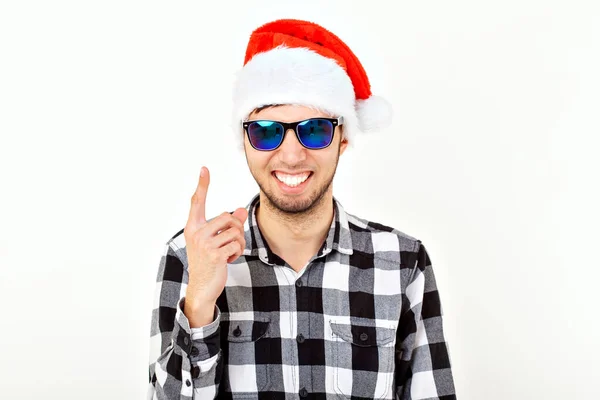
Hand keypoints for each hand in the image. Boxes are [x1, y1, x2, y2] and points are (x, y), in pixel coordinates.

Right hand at [183, 166, 247, 309]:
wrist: (202, 287)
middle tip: (232, 242)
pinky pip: (237, 244)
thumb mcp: (216, 241)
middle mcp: (196, 232)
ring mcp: (204, 243)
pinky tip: (228, 260)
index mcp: (193, 227)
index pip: (197, 202)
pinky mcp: (214, 254)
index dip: (202, 185)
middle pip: (228, 217)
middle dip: (237, 228)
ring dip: (238, 243)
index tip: (204, 169)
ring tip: (229, 252)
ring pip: (235, 231)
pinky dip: (237, 252)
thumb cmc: (209, 261)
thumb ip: (228, 225)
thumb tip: (242, 210)